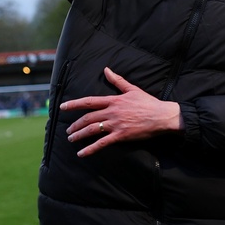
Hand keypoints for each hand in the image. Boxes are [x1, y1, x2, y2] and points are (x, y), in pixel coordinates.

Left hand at [61, 67, 182, 156]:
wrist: (161, 116)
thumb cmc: (148, 102)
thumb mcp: (132, 89)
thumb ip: (117, 81)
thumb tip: (107, 70)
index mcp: (113, 100)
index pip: (89, 102)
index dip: (74, 104)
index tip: (62, 107)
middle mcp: (111, 112)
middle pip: (88, 118)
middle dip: (75, 124)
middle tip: (68, 130)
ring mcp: (115, 124)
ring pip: (92, 130)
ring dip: (79, 135)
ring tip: (71, 139)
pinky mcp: (120, 135)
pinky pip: (102, 143)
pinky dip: (90, 149)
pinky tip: (81, 153)